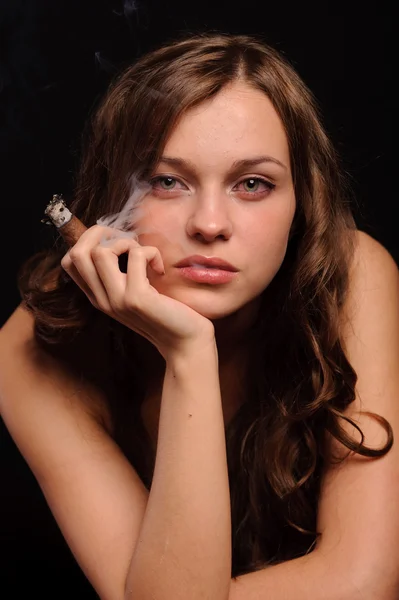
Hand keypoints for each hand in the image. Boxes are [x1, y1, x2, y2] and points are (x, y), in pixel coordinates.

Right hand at [60, 225, 214, 359]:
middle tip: (128, 241)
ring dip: (126, 242)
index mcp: (97, 297)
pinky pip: (137, 255)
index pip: (69, 261)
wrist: (185, 343)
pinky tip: (160, 269)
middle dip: (102, 233)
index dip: (89, 240)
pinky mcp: (137, 298)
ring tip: (144, 255)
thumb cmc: (165, 312)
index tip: (116, 241)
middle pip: (78, 253)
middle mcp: (101, 300)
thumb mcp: (134, 292)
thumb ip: (119, 274)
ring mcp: (117, 300)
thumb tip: (115, 237)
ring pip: (101, 252)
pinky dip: (151, 252)